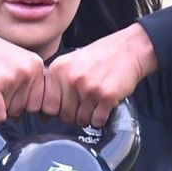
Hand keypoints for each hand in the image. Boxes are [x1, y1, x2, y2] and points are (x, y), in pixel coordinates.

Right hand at [0, 11, 45, 122]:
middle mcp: (28, 71)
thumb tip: (32, 111)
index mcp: (36, 65)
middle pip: (24, 110)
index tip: (8, 89)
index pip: (37, 103)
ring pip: (10, 114)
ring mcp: (12, 78)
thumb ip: (29, 82)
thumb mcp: (17, 61)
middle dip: (9, 105)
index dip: (21, 103)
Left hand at [38, 24, 158, 128]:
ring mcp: (89, 87)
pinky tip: (104, 104)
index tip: (66, 104)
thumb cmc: (100, 58)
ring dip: (89, 116)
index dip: (57, 110)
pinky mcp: (106, 96)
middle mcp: (72, 78)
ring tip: (96, 100)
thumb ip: (55, 86)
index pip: (48, 106)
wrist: (129, 49)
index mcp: (59, 69)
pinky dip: (101, 118)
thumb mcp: (71, 64)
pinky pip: (97, 121)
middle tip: (86, 100)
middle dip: (75, 113)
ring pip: (81, 120)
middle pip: (64, 116)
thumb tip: (42, 116)